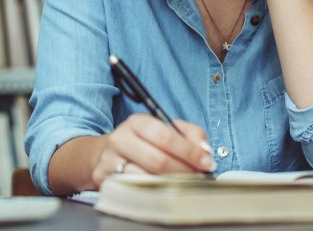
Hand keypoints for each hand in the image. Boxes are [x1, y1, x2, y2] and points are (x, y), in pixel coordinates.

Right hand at [91, 113, 214, 187]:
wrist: (108, 154)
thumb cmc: (145, 141)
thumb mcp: (167, 129)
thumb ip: (191, 134)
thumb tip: (205, 150)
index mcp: (137, 122)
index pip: (166, 136)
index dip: (189, 152)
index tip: (207, 162)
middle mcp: (120, 138)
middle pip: (157, 160)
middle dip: (183, 171)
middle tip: (198, 177)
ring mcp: (110, 160)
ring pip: (145, 178)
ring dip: (170, 184)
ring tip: (183, 183)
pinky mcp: (105, 179)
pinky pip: (134, 189)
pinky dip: (153, 191)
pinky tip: (163, 189)